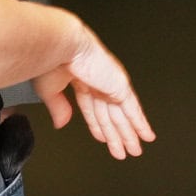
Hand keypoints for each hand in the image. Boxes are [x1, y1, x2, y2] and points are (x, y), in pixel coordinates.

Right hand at [31, 27, 155, 158]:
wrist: (61, 46)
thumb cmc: (50, 60)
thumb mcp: (50, 91)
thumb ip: (59, 108)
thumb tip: (62, 124)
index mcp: (81, 79)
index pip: (93, 108)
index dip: (99, 126)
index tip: (105, 138)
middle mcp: (98, 81)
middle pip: (111, 115)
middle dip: (117, 134)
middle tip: (125, 149)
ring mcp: (110, 84)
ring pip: (123, 115)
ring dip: (129, 135)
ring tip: (135, 149)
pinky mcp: (119, 86)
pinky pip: (133, 109)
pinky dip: (140, 123)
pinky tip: (145, 134)